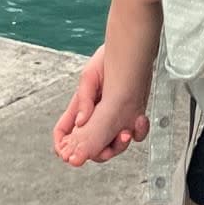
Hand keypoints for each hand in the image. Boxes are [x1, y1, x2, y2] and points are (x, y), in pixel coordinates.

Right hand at [51, 47, 148, 161]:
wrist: (131, 50)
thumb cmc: (106, 60)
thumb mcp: (89, 77)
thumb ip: (83, 100)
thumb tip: (80, 123)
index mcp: (80, 108)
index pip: (64, 133)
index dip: (63, 146)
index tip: (68, 154)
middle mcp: (96, 117)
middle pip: (91, 146)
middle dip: (99, 152)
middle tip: (106, 148)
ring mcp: (115, 119)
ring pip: (114, 145)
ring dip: (120, 145)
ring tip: (126, 133)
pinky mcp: (133, 115)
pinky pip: (136, 134)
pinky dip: (139, 131)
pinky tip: (140, 120)